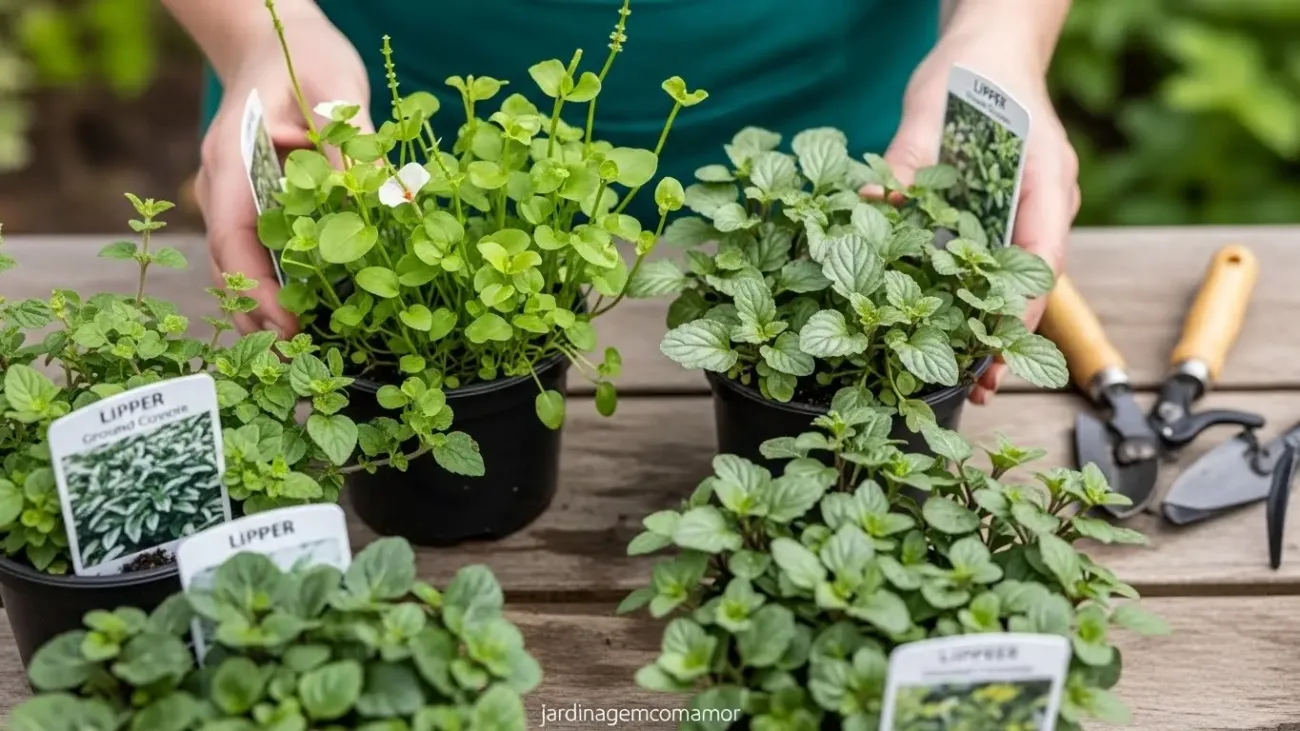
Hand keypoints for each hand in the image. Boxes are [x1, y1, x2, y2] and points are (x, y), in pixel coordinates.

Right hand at [195, 14, 373, 335]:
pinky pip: (262, 256)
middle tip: (303, 368)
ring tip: (308, 361)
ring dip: (270, 314)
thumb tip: (383, 198)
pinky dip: (282, 289)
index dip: (257, 291)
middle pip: (230, 269)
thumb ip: (352, 141)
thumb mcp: (334, 88)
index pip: (233, 240)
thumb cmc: (302, 56)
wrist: (273, 38)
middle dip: (262, 320)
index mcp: (232, 161)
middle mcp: (223, 187)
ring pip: (242, 269)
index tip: (287, 330)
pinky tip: (314, 320)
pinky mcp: (255, 206)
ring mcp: (234, 199)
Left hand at [874, 26, 1078, 403]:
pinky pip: (994, 265)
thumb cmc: (969, 73)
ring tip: (969, 381)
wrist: (988, 49)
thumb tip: (871, 202)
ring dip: (991, 328)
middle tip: (982, 385)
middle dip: (1008, 336)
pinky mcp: (1005, 217)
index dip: (1022, 304)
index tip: (999, 343)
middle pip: (1033, 281)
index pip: (1044, 252)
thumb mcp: (930, 111)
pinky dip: (974, 300)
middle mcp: (1046, 203)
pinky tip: (948, 336)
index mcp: (1045, 177)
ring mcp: (1029, 212)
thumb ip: (906, 160)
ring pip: (1015, 281)